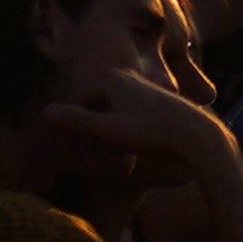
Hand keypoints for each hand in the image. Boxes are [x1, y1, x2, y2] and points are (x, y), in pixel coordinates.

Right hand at [41, 67, 233, 181]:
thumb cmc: (153, 132)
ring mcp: (140, 88)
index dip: (71, 131)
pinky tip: (128, 159)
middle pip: (92, 108)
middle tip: (92, 165)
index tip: (74, 156)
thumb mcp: (110, 130)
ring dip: (105, 140)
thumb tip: (44, 112)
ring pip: (109, 116)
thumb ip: (78, 120)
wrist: (197, 136)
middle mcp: (125, 76)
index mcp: (111, 77)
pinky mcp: (152, 102)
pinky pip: (125, 120)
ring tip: (113, 164)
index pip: (75, 103)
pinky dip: (121, 139)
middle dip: (89, 137)